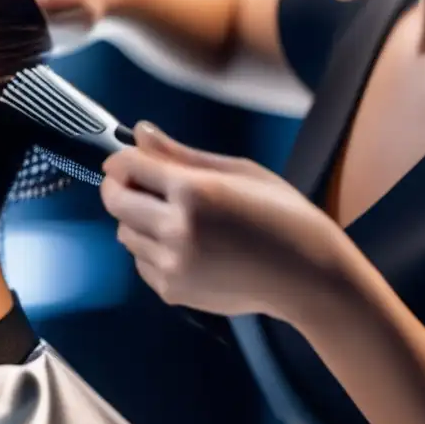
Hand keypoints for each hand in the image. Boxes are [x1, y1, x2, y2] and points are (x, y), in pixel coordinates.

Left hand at [99, 122, 355, 322]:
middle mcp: (176, 229)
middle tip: (139, 184)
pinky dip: (151, 251)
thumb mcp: (239, 172)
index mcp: (194, 192)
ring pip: (124, 233)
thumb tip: (140, 132)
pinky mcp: (173, 291)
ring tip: (171, 218)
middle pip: (115, 201)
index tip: (124, 160)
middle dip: (120, 187)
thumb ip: (181, 154)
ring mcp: (172, 265)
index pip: (129, 167)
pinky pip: (140, 262)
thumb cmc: (283, 217)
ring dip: (136, 221)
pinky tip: (184, 246)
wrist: (310, 278)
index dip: (121, 160)